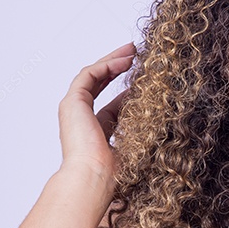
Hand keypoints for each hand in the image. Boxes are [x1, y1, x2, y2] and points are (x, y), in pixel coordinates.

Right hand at [57, 41, 134, 180]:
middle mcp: (81, 118)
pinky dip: (107, 65)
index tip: (144, 79)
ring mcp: (74, 109)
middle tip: (134, 53)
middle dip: (117, 66)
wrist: (94, 177)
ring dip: (112, 60)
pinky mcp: (72, 102)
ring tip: (132, 50)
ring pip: (92, 75)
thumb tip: (156, 110)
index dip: (126, 90)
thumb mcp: (133, 142)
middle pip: (99, 84)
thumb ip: (138, 125)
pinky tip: (125, 60)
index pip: (111, 105)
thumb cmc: (114, 170)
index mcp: (95, 132)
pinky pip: (90, 75)